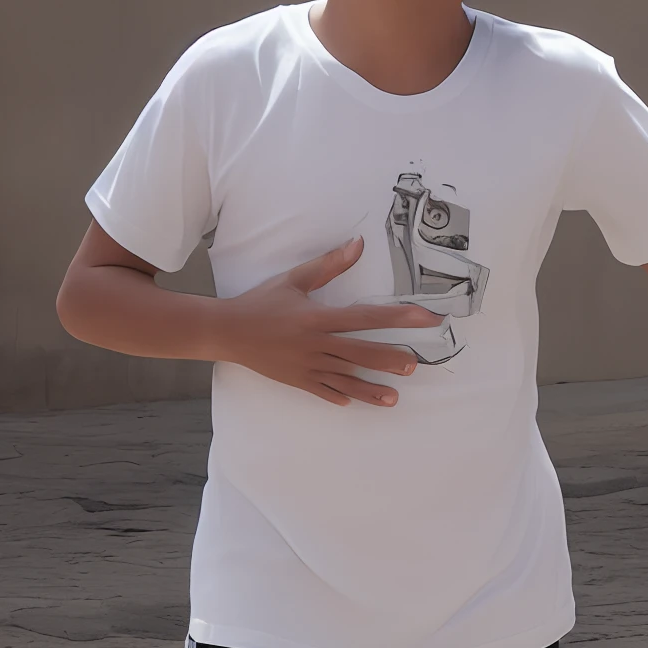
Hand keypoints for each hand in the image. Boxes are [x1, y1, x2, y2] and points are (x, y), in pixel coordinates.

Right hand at [219, 236, 441, 408]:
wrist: (225, 331)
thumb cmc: (260, 302)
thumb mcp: (294, 279)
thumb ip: (329, 264)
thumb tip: (359, 244)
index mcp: (317, 318)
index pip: (364, 318)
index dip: (397, 318)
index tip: (422, 318)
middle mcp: (315, 344)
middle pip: (359, 353)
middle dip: (388, 359)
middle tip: (413, 364)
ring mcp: (305, 366)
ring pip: (344, 379)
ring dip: (370, 389)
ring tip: (393, 398)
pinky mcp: (296, 380)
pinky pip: (322, 391)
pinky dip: (339, 396)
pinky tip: (355, 402)